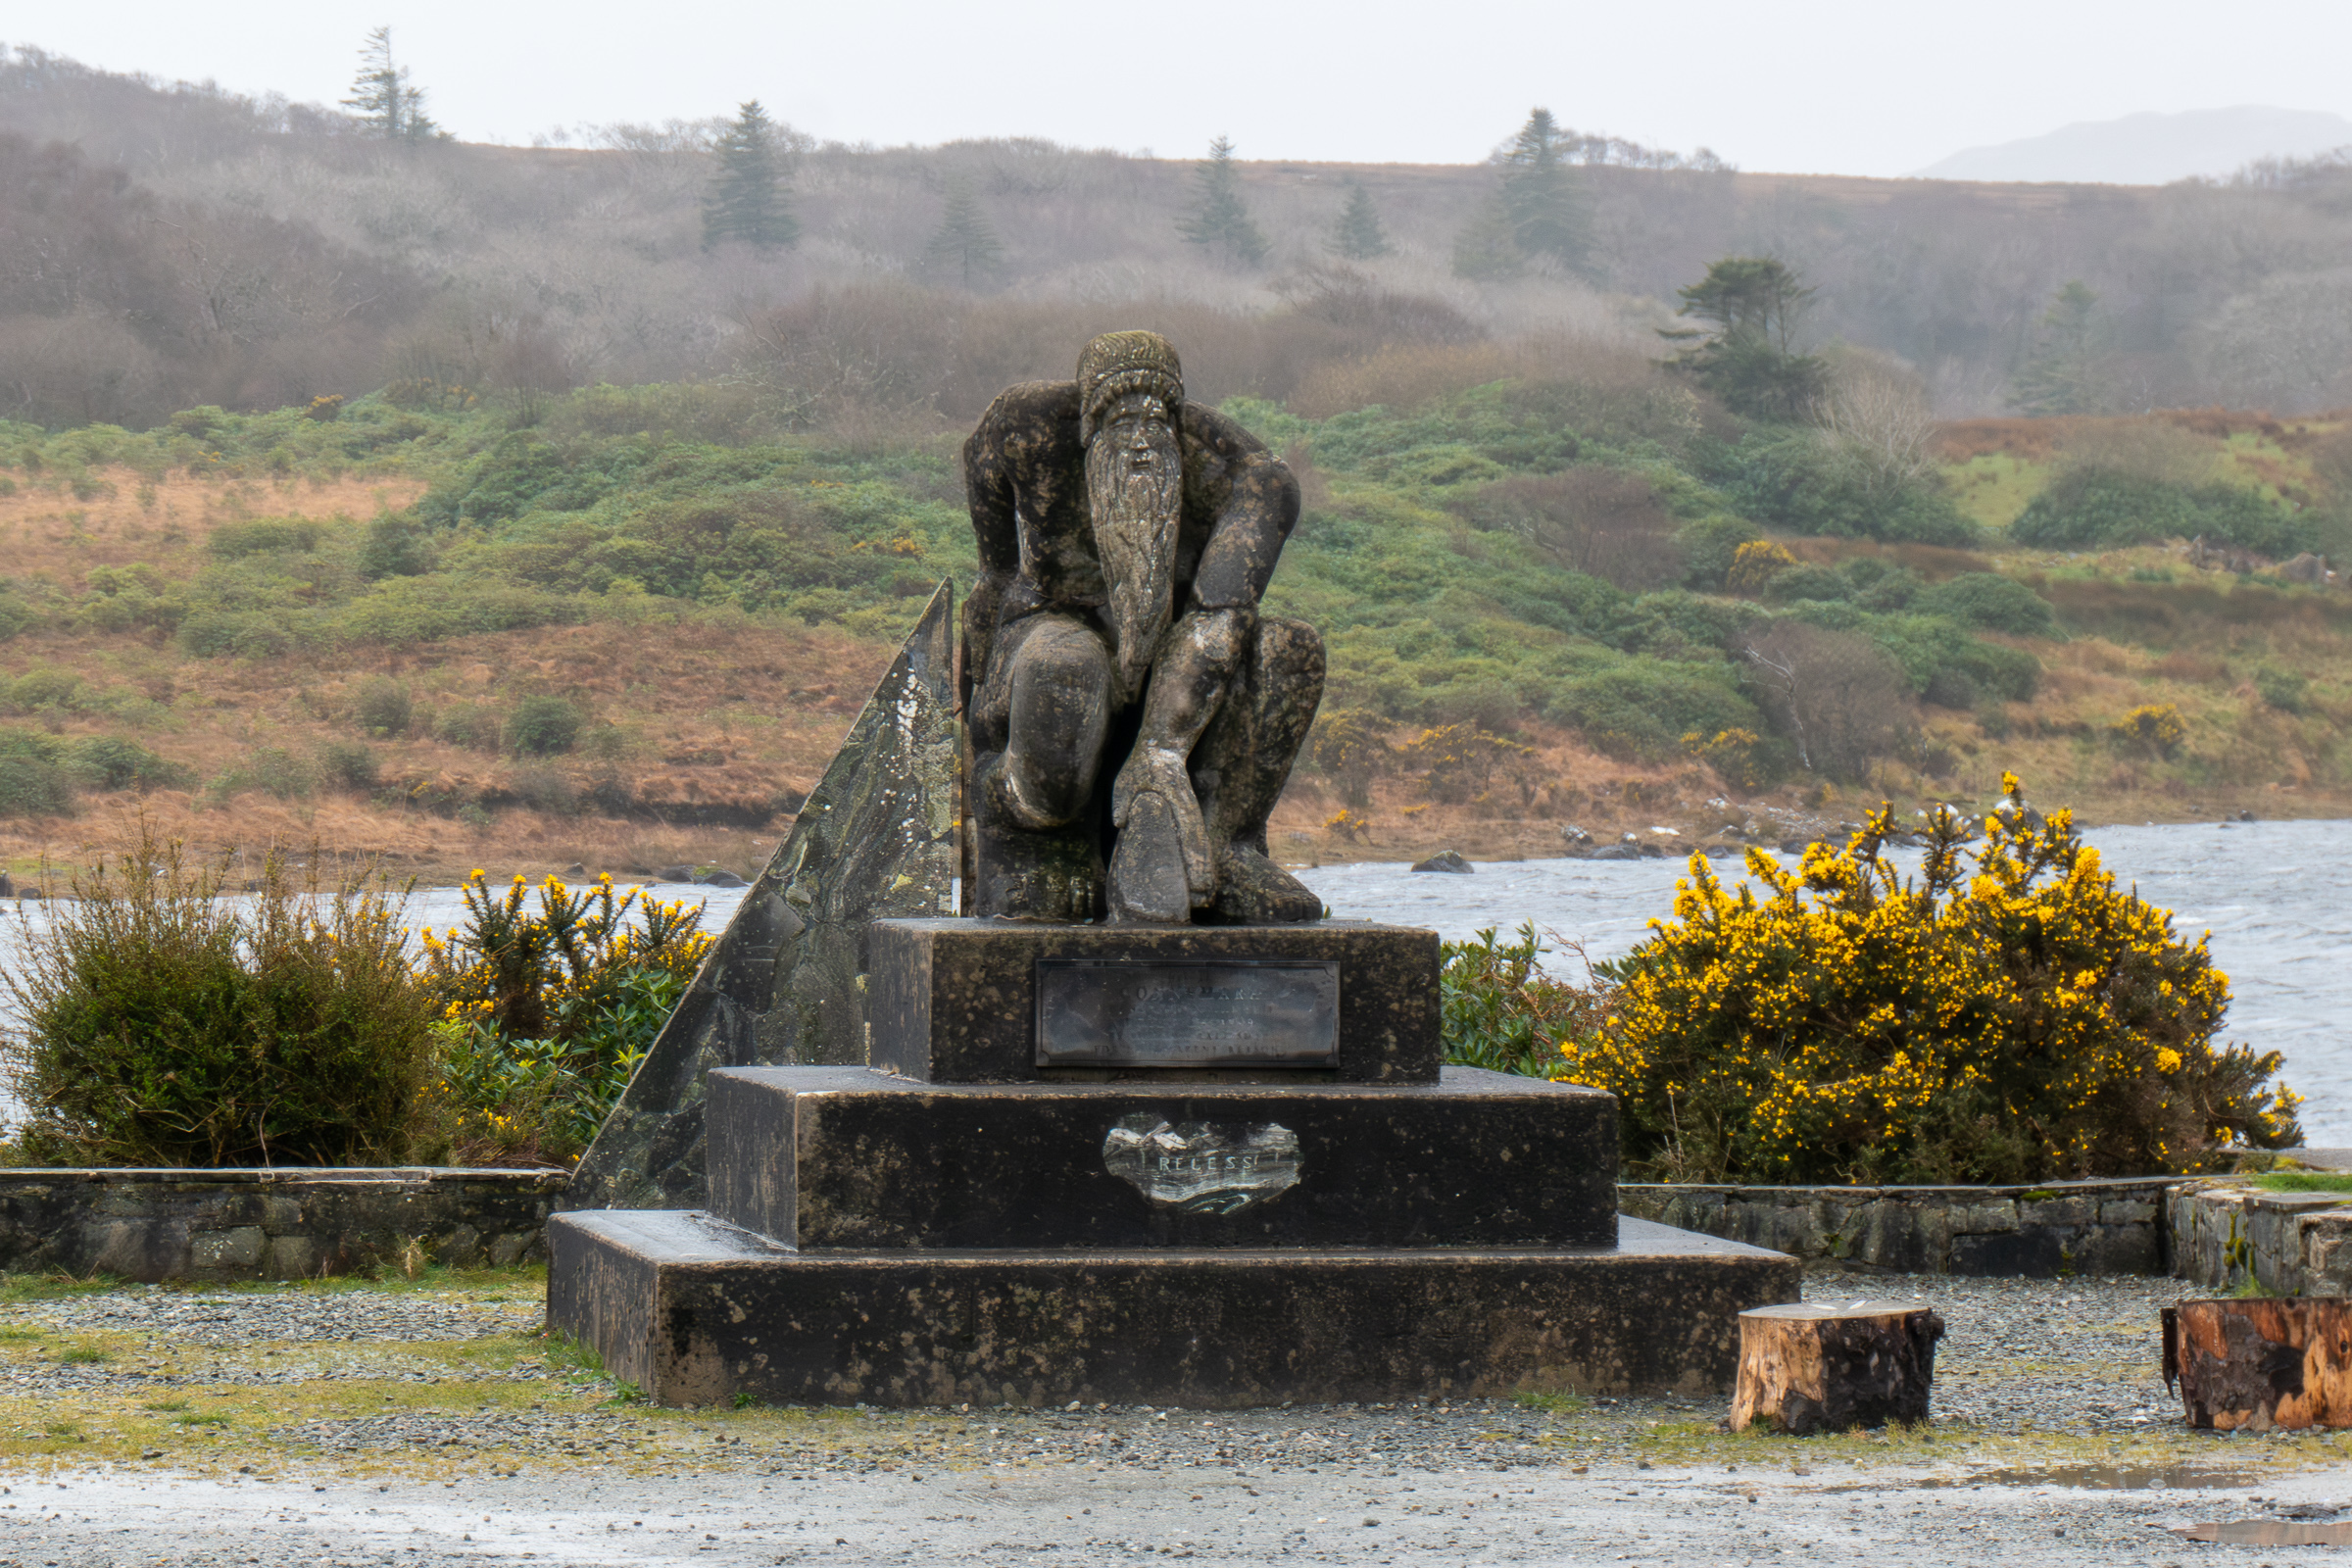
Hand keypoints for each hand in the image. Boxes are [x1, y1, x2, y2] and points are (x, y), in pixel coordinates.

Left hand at [1111, 742, 1212, 899]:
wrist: (1162, 746)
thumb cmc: (1142, 765)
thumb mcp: (1128, 778)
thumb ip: (1124, 799)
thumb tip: (1121, 821)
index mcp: (1175, 803)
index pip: (1189, 835)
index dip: (1195, 861)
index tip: (1199, 883)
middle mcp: (1187, 812)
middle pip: (1199, 846)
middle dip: (1202, 874)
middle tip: (1204, 901)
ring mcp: (1189, 814)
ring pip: (1199, 844)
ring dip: (1202, 869)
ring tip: (1205, 895)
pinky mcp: (1187, 815)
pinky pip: (1194, 838)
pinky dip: (1197, 857)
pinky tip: (1196, 875)